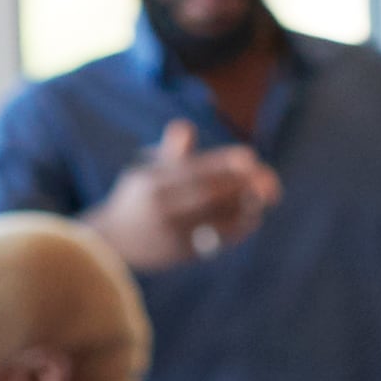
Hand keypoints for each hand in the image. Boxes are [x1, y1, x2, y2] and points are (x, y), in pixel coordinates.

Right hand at [87, 119, 282, 273]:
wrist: (109, 245)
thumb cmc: (137, 202)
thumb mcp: (146, 174)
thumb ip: (171, 153)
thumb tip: (185, 127)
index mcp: (154, 182)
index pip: (196, 168)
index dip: (226, 163)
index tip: (251, 158)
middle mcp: (161, 206)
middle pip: (210, 193)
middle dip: (244, 186)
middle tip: (271, 182)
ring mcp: (170, 232)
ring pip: (216, 217)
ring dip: (246, 207)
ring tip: (264, 198)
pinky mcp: (178, 252)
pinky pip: (215, 239)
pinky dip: (237, 228)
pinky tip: (252, 218)